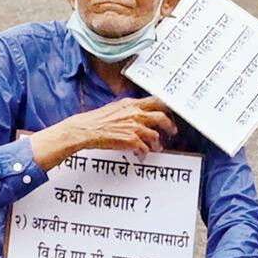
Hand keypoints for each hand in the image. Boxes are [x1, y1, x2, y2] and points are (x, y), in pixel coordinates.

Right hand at [31, 97, 177, 169]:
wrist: (85, 130)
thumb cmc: (96, 120)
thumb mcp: (115, 108)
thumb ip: (128, 108)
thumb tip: (138, 111)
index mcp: (131, 104)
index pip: (156, 101)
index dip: (167, 108)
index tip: (170, 114)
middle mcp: (135, 114)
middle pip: (161, 117)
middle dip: (170, 125)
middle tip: (172, 131)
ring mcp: (134, 127)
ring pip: (155, 135)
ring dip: (157, 143)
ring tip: (156, 148)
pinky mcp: (130, 140)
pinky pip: (145, 148)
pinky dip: (145, 153)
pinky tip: (141, 155)